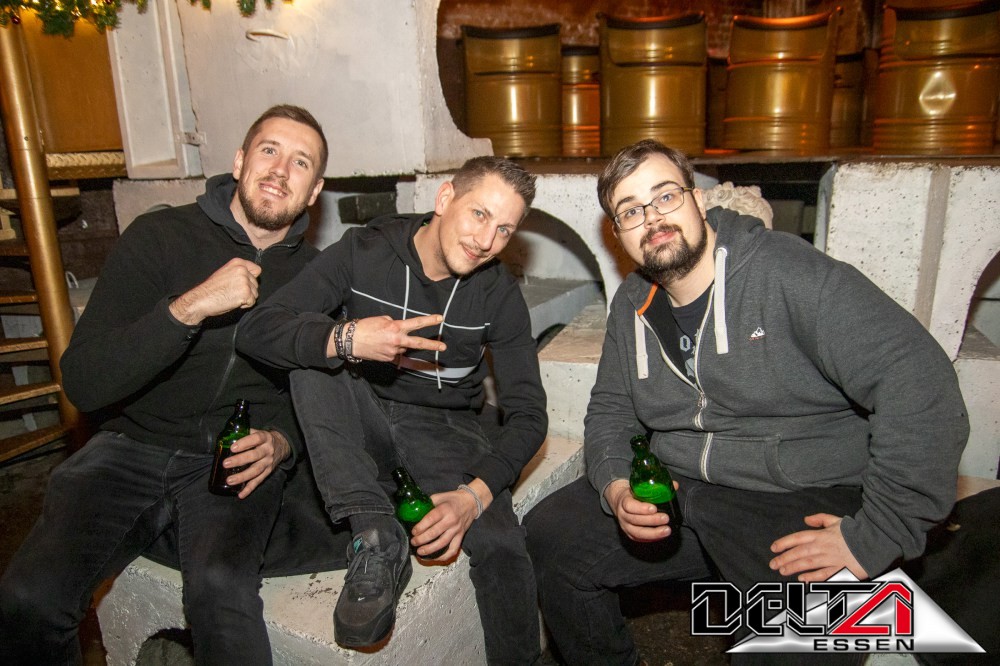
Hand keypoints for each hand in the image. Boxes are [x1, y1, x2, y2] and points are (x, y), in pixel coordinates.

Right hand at [170, 258, 261, 324]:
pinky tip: (233, 302)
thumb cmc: (211, 288)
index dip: (252, 278)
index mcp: (238, 263)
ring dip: (246, 298)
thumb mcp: (225, 273)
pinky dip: (244, 305)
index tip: (244, 284)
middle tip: (232, 292)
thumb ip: (238, 272)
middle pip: (256, 284)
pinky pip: (252, 302)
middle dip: (247, 290)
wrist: (201, 299)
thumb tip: (251, 277)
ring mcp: (245, 281)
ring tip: (232, 297)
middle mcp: (242, 270)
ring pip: (255, 293)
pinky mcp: (246, 293)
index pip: (257, 270)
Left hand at [222, 428, 290, 499]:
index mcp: (265, 438)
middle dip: (240, 460)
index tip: (232, 448)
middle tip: (226, 463)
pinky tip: (240, 494)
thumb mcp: (258, 432)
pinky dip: (249, 489)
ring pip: (256, 471)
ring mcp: (268, 463)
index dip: (245, 443)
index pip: (256, 439)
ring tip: (229, 480)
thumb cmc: (263, 439)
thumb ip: (244, 433)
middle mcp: (268, 451)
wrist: (281, 445)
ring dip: (242, 476)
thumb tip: (226, 436)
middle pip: (255, 456)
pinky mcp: (268, 472)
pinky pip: (258, 481)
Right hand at [326, 314, 446, 360]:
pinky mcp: (388, 359)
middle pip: (418, 343)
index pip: (416, 323)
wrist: (350, 341)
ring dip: (399, 343)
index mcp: (395, 327)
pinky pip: (395, 354)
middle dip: (432, 345)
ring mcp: (393, 352)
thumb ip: (394, 324)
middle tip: (443, 347)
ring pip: (403, 347)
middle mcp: (396, 341)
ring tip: (384, 339)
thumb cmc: (365, 327)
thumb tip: (400, 330)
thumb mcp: (382, 319)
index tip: (440, 319)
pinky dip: (392, 349)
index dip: (430, 321)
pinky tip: (382, 346)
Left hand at [411, 479, 492, 560]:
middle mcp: (451, 520)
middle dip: (422, 539)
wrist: (471, 502)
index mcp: (445, 509)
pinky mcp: (461, 536)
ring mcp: (457, 530)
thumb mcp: (440, 496)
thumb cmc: (453, 499)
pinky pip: (453, 549)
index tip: (413, 532)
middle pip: (435, 533)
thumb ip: (428, 503)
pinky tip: (435, 558)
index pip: (431, 519)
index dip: (420, 527)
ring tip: (420, 552)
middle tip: (414, 542)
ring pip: (443, 543)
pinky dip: (444, 556)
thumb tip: (415, 510)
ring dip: (430, 550)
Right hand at [605, 479, 672, 541]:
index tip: (654, 508)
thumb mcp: (640, 487)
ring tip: (667, 530)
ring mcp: (625, 526)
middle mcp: (622, 515)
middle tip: (666, 518)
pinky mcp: (630, 534)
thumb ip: (657, 486)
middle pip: (635, 520)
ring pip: (637, 532)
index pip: (629, 505)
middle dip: (652, 520)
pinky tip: (662, 535)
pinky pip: (640, 538)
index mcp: (624, 501)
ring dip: (653, 532)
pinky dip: (652, 538)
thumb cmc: (634, 494)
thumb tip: (675, 485)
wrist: (621, 502)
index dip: (641, 508)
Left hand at [769, 513, 868, 581]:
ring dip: (793, 567)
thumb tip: (806, 519)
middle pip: (799, 553)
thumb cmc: (855, 531)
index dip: (784, 543)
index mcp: (821, 534)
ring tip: (782, 571)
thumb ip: (820, 519)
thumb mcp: (836, 520)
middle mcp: (823, 547)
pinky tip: (802, 579)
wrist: (875, 542)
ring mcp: (831, 559)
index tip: (773, 548)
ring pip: (807, 564)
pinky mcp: (840, 570)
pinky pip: (823, 575)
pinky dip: (812, 577)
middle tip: (772, 564)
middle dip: (784, 558)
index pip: (797, 538)